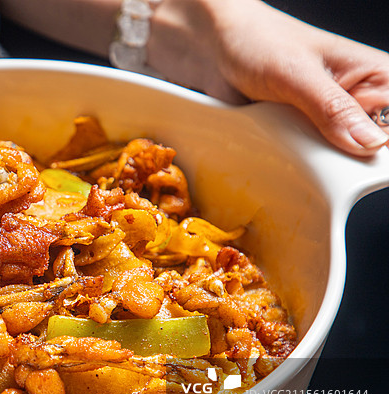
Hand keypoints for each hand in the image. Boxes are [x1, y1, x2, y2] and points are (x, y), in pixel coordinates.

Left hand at [148, 0, 388, 155]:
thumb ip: (332, 109)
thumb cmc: (255, 40)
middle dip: (344, 163)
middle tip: (313, 151)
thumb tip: (369, 142)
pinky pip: (305, 165)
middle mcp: (355, 103)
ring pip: (336, 163)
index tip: (357, 158)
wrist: (207, 46)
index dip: (379, 148)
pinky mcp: (298, 137)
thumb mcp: (296, 74)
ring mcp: (325, 123)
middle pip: (370, 153)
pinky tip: (279, 159)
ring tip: (289, 147)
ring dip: (315, 168)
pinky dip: (293, 168)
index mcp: (375, 77)